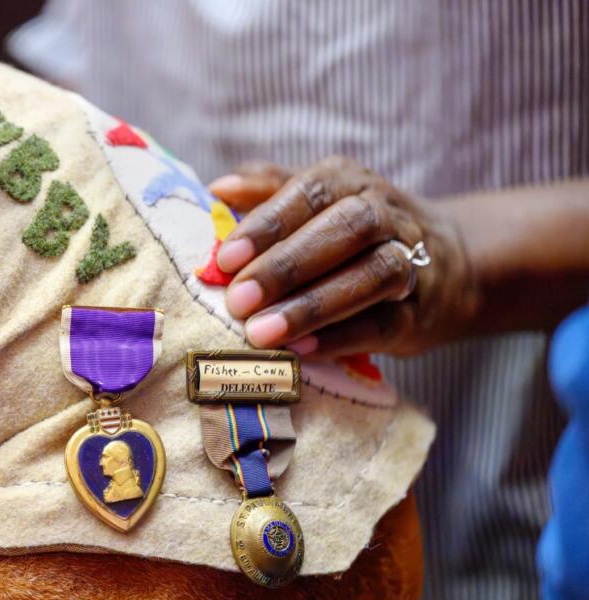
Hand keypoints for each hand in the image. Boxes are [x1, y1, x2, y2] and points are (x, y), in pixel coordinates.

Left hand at [209, 156, 477, 357]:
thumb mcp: (317, 203)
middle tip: (239, 299)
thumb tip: (218, 188)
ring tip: (262, 333)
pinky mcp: (419, 313)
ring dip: (313, 305)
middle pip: (347, 228)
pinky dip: (341, 338)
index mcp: (351, 182)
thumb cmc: (353, 236)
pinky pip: (385, 324)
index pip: (312, 191)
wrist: (447, 269)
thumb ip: (268, 191)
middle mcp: (386, 214)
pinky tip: (300, 351)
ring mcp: (411, 263)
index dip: (269, 223)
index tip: (226, 258)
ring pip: (373, 274)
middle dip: (288, 265)